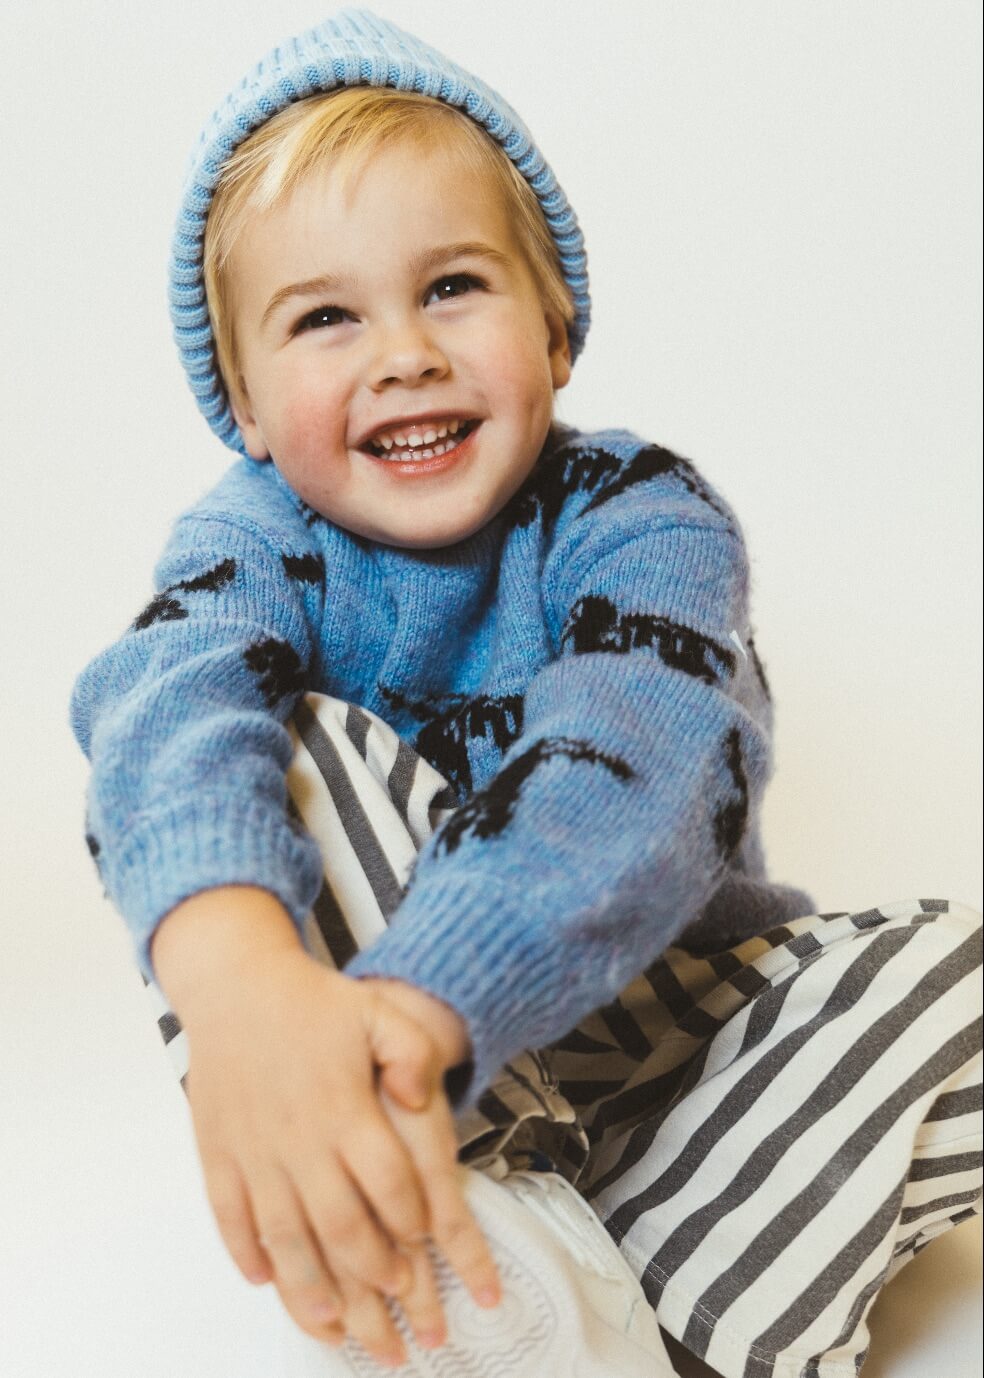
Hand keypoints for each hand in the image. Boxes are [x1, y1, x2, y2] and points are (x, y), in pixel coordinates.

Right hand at [152, 889, 497, 1367]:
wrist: (235, 985)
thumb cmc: (310, 1002)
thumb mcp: (379, 1012)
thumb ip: (413, 1053)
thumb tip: (423, 1101)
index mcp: (343, 1107)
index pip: (387, 1182)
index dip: (411, 1220)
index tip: (425, 1244)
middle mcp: (298, 1138)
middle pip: (340, 1225)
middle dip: (373, 1275)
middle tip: (397, 1304)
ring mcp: (254, 1151)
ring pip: (284, 1238)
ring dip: (311, 1288)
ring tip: (335, 1327)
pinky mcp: (218, 1153)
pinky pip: (230, 1217)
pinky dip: (246, 1254)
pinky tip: (265, 1280)